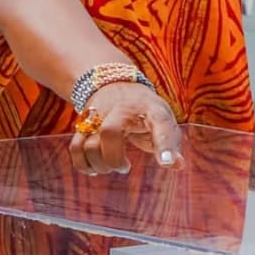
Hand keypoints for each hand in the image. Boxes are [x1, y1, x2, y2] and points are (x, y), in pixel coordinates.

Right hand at [69, 81, 183, 176]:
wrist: (115, 84)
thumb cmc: (145, 111)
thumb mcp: (163, 121)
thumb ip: (171, 144)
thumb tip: (178, 165)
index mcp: (152, 109)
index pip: (160, 123)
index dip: (165, 145)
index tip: (167, 163)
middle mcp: (123, 109)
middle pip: (110, 132)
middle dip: (114, 158)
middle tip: (125, 167)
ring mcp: (100, 115)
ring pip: (90, 142)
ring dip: (100, 163)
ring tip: (112, 167)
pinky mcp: (84, 124)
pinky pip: (76, 146)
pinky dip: (82, 163)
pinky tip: (94, 169)